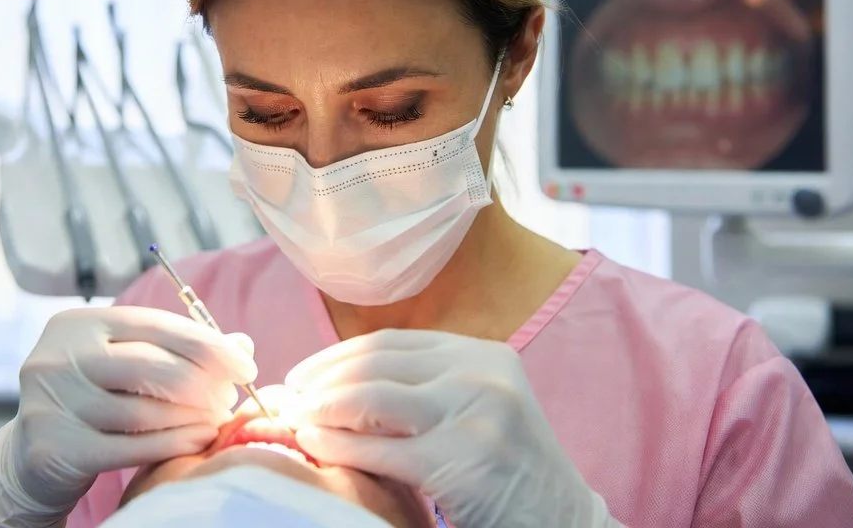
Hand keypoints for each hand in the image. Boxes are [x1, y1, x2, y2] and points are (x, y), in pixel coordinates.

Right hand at [0, 305, 257, 527]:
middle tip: (229, 398)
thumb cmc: (94, 401)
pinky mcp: (55, 449)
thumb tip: (242, 344)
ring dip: (191, 417)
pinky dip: (173, 443)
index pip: (155, 325)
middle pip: (150, 365)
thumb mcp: (128, 365)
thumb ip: (179, 350)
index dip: (207, 344)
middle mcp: (57, 357)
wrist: (33, 458)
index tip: (245, 364)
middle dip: (202, 383)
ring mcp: (51, 403)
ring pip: (142, 410)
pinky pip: (130, 447)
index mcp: (78, 323)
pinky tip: (199, 440)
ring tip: (216, 419)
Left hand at [284, 329, 619, 527]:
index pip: (390, 342)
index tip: (304, 373)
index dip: (337, 356)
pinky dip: (338, 446)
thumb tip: (336, 380)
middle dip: (322, 382)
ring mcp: (474, 416)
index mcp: (483, 354)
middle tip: (291, 398)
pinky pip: (380, 449)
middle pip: (376, 365)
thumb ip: (424, 388)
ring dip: (322, 409)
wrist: (561, 521)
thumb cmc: (507, 469)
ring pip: (371, 399)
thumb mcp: (476, 408)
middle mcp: (481, 374)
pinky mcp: (461, 461)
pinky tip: (315, 446)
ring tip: (296, 421)